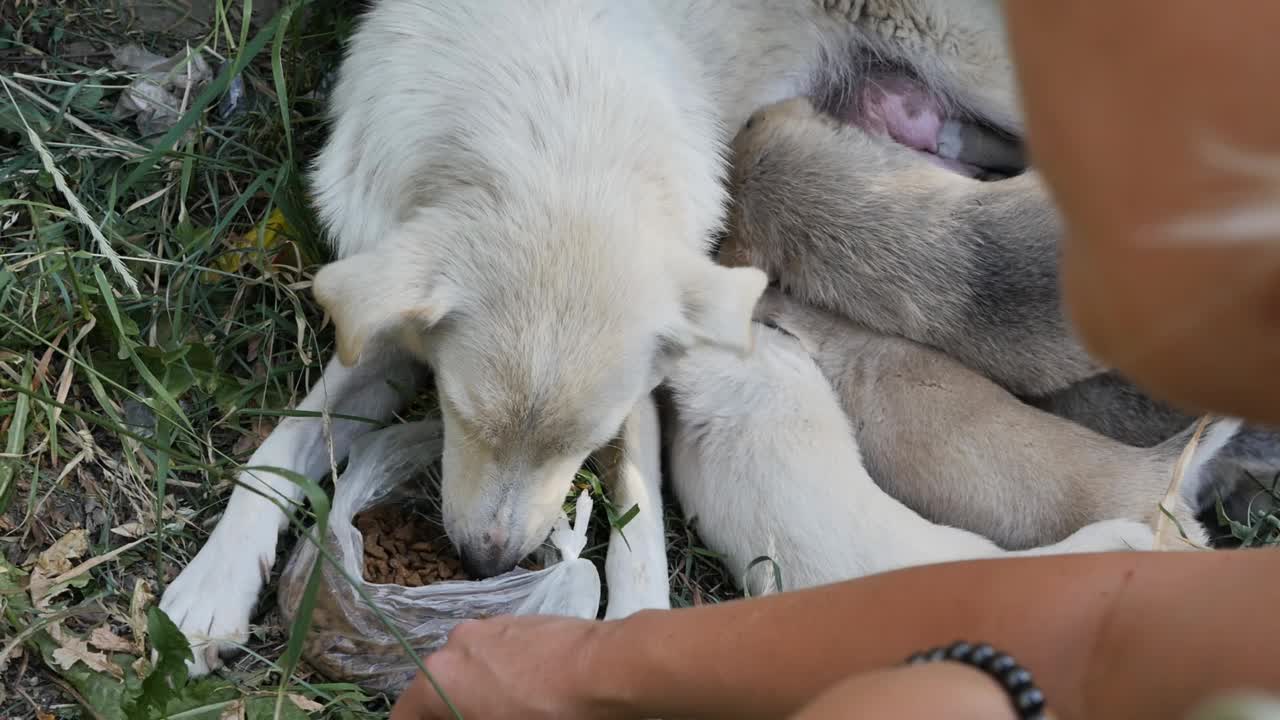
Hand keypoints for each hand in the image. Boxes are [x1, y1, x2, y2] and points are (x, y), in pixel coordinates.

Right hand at [389, 615, 624, 719]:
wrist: (606, 669)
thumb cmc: (547, 717)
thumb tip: (472, 713)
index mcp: (437, 678)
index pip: (404, 717)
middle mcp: (454, 645)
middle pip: (436, 690)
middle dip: (450, 713)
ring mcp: (488, 627)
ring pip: (468, 669)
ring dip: (476, 694)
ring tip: (506, 711)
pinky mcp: (520, 620)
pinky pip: (495, 654)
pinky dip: (499, 675)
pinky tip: (530, 693)